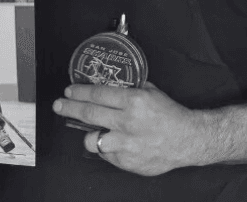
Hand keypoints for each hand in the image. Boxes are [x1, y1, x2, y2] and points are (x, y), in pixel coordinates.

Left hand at [52, 81, 197, 175]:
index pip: (97, 94)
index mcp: (133, 101)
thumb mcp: (151, 92)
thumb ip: (130, 88)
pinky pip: (107, 155)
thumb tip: (109, 84)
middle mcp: (127, 122)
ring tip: (92, 131)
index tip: (68, 91)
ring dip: (89, 134)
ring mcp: (127, 144)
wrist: (188, 139)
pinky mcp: (128, 162)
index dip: (79, 92)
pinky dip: (108, 149)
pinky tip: (114, 143)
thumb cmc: (170, 114)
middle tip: (59, 105)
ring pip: (93, 140)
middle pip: (89, 114)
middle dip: (69, 108)